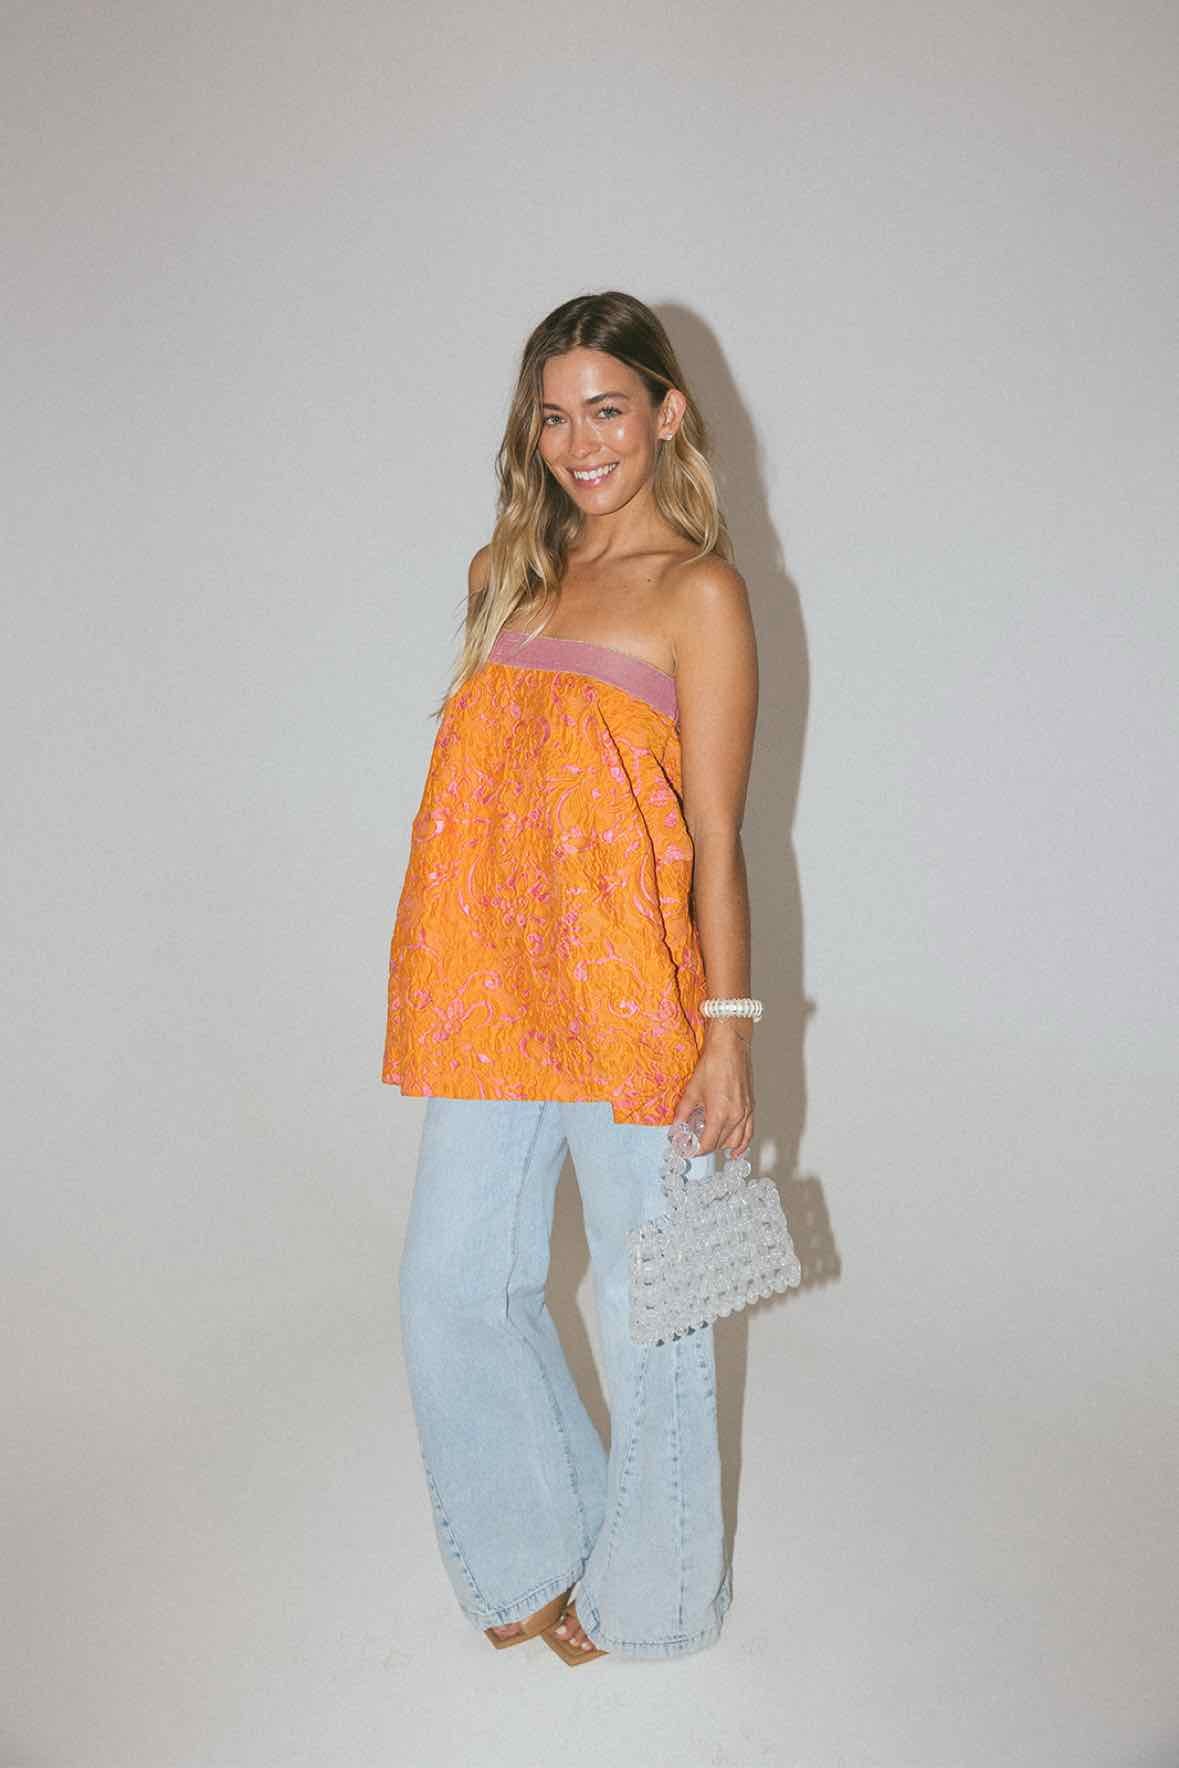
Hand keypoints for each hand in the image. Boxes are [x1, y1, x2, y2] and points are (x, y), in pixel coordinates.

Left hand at [673, 1022, 753, 1158]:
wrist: (730, 1048)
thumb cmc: (713, 1064)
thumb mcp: (692, 1091)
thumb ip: (683, 1113)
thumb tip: (675, 1127)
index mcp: (720, 1114)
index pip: (708, 1144)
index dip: (696, 1150)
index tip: (687, 1149)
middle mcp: (736, 1116)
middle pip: (720, 1143)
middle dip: (706, 1147)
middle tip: (693, 1143)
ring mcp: (746, 1112)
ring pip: (736, 1141)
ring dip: (723, 1146)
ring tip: (710, 1145)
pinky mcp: (750, 1106)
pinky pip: (748, 1132)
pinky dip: (742, 1143)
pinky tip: (737, 1150)